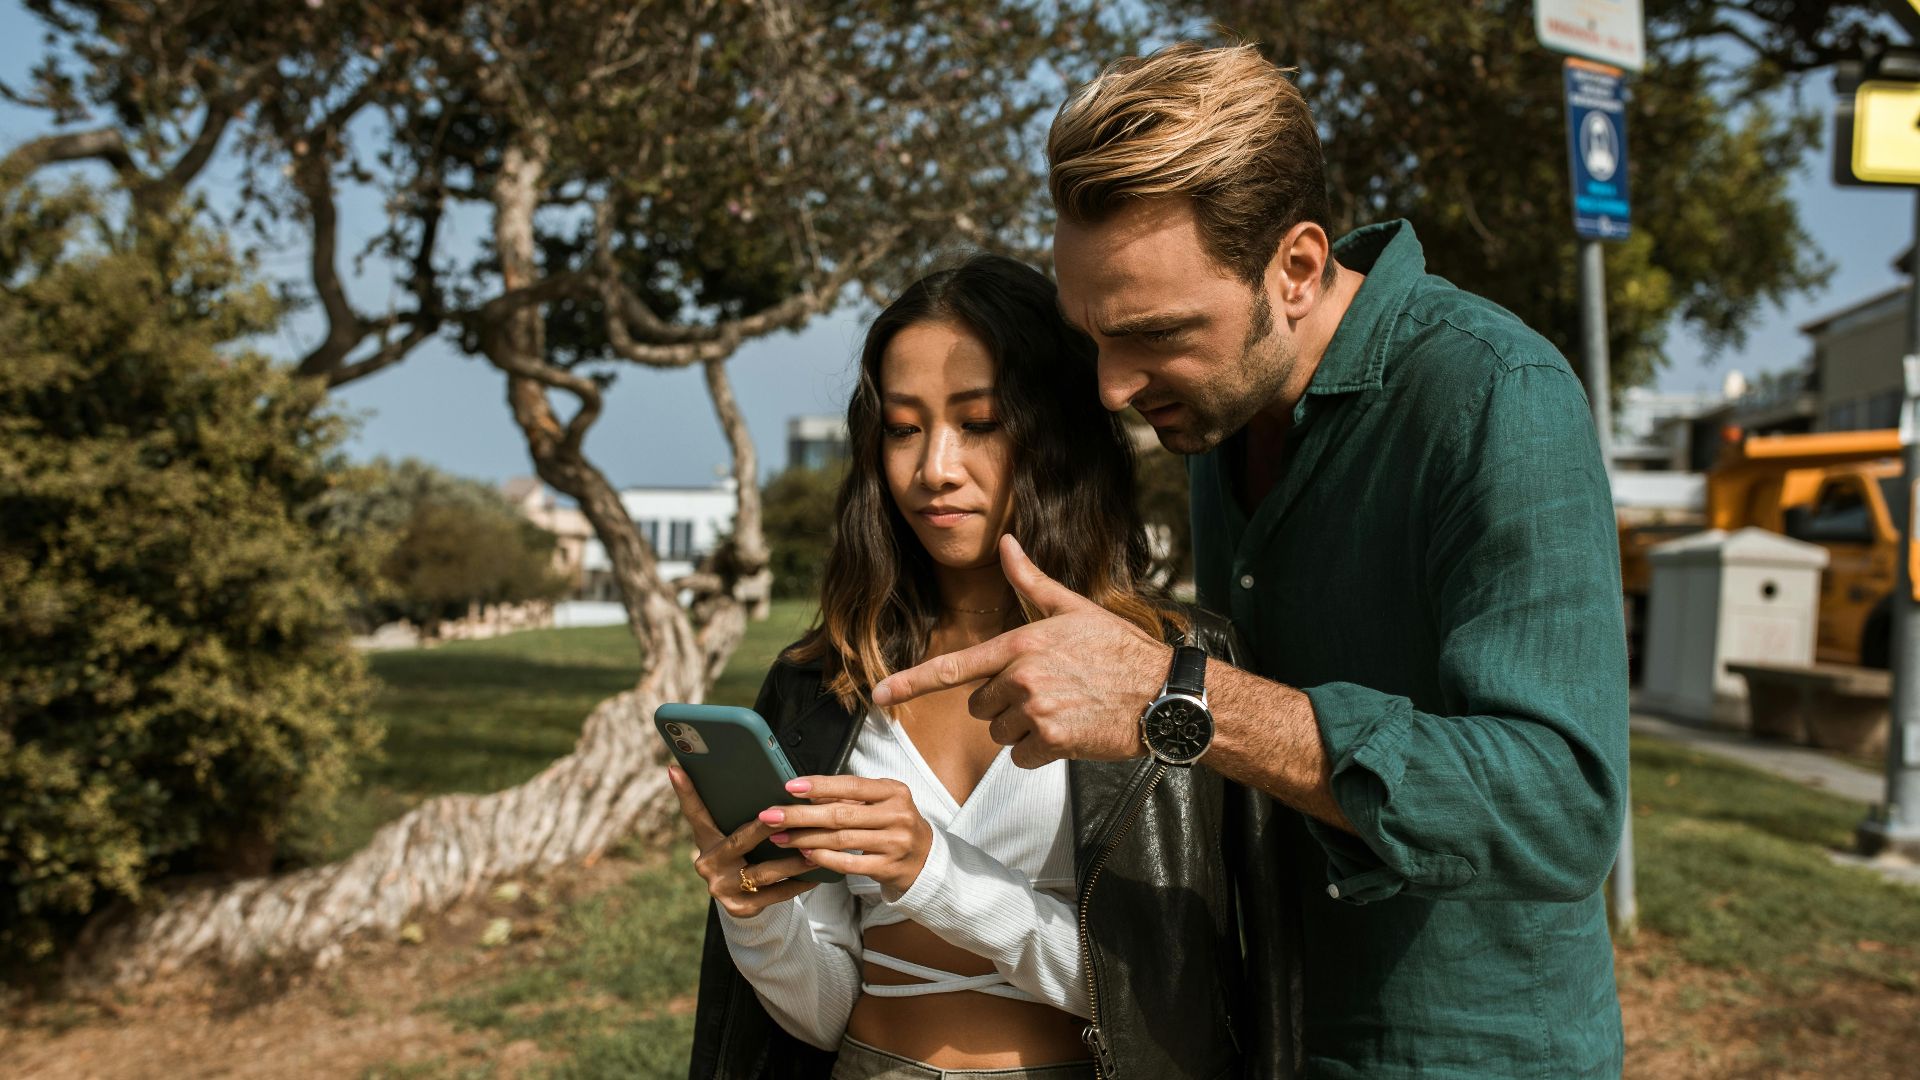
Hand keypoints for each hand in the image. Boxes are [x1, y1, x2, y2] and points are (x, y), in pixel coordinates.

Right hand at [668, 765, 819, 917]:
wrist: (740, 899)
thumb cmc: (741, 855)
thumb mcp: (732, 835)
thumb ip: (736, 814)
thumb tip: (749, 779)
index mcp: (706, 841)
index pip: (695, 813)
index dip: (685, 791)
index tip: (675, 768)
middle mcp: (709, 864)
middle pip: (740, 842)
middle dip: (767, 828)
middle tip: (788, 816)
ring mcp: (722, 888)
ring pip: (763, 872)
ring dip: (792, 862)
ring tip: (814, 850)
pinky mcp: (740, 907)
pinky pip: (774, 895)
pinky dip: (797, 884)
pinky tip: (816, 874)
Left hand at [766, 775, 933, 894]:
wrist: (925, 860)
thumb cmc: (894, 825)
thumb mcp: (882, 803)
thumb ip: (852, 798)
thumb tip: (806, 794)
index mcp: (894, 791)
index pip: (851, 785)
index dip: (819, 786)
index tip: (790, 787)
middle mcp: (897, 815)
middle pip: (840, 814)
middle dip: (800, 815)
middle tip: (771, 816)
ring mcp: (894, 843)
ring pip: (841, 839)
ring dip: (805, 838)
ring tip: (781, 836)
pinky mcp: (888, 867)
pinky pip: (849, 863)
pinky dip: (824, 858)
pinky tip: (805, 854)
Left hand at [872, 534, 1169, 767]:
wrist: (1161, 692)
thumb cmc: (1119, 649)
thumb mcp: (1073, 609)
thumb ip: (1030, 582)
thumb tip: (1006, 542)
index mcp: (1021, 643)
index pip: (954, 667)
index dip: (910, 683)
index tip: (877, 697)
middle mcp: (1022, 676)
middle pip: (981, 706)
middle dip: (1005, 705)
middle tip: (1049, 693)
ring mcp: (1037, 710)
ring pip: (1001, 733)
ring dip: (1025, 730)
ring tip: (1066, 710)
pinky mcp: (1053, 741)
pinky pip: (1022, 757)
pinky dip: (1042, 752)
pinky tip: (1072, 732)